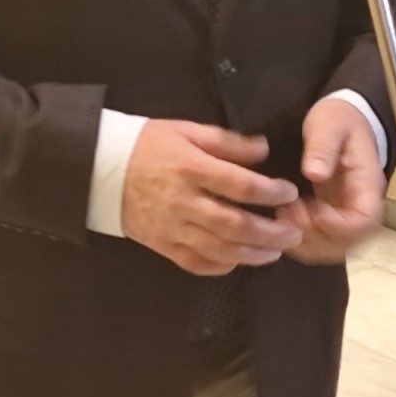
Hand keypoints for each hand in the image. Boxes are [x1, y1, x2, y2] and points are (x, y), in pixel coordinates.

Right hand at [121, 120, 301, 275]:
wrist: (101, 168)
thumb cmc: (148, 143)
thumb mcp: (186, 130)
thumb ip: (225, 141)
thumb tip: (263, 150)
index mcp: (191, 168)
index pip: (240, 185)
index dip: (270, 192)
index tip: (290, 192)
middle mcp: (184, 202)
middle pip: (235, 225)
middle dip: (270, 232)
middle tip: (294, 232)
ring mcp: (172, 228)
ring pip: (220, 250)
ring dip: (253, 254)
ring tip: (276, 252)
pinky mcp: (161, 246)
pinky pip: (196, 264)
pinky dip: (221, 267)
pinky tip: (239, 261)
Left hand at [276, 98, 384, 263]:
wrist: (343, 119)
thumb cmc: (338, 120)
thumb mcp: (329, 124)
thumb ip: (323, 147)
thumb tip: (315, 173)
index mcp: (368, 183)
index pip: (365, 220)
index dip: (338, 226)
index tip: (309, 212)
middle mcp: (362, 204)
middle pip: (350, 242)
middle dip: (317, 237)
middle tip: (287, 215)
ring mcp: (348, 212)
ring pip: (336, 246)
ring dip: (308, 241)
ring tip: (283, 216)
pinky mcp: (334, 214)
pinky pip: (324, 239)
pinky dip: (304, 237)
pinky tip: (286, 216)